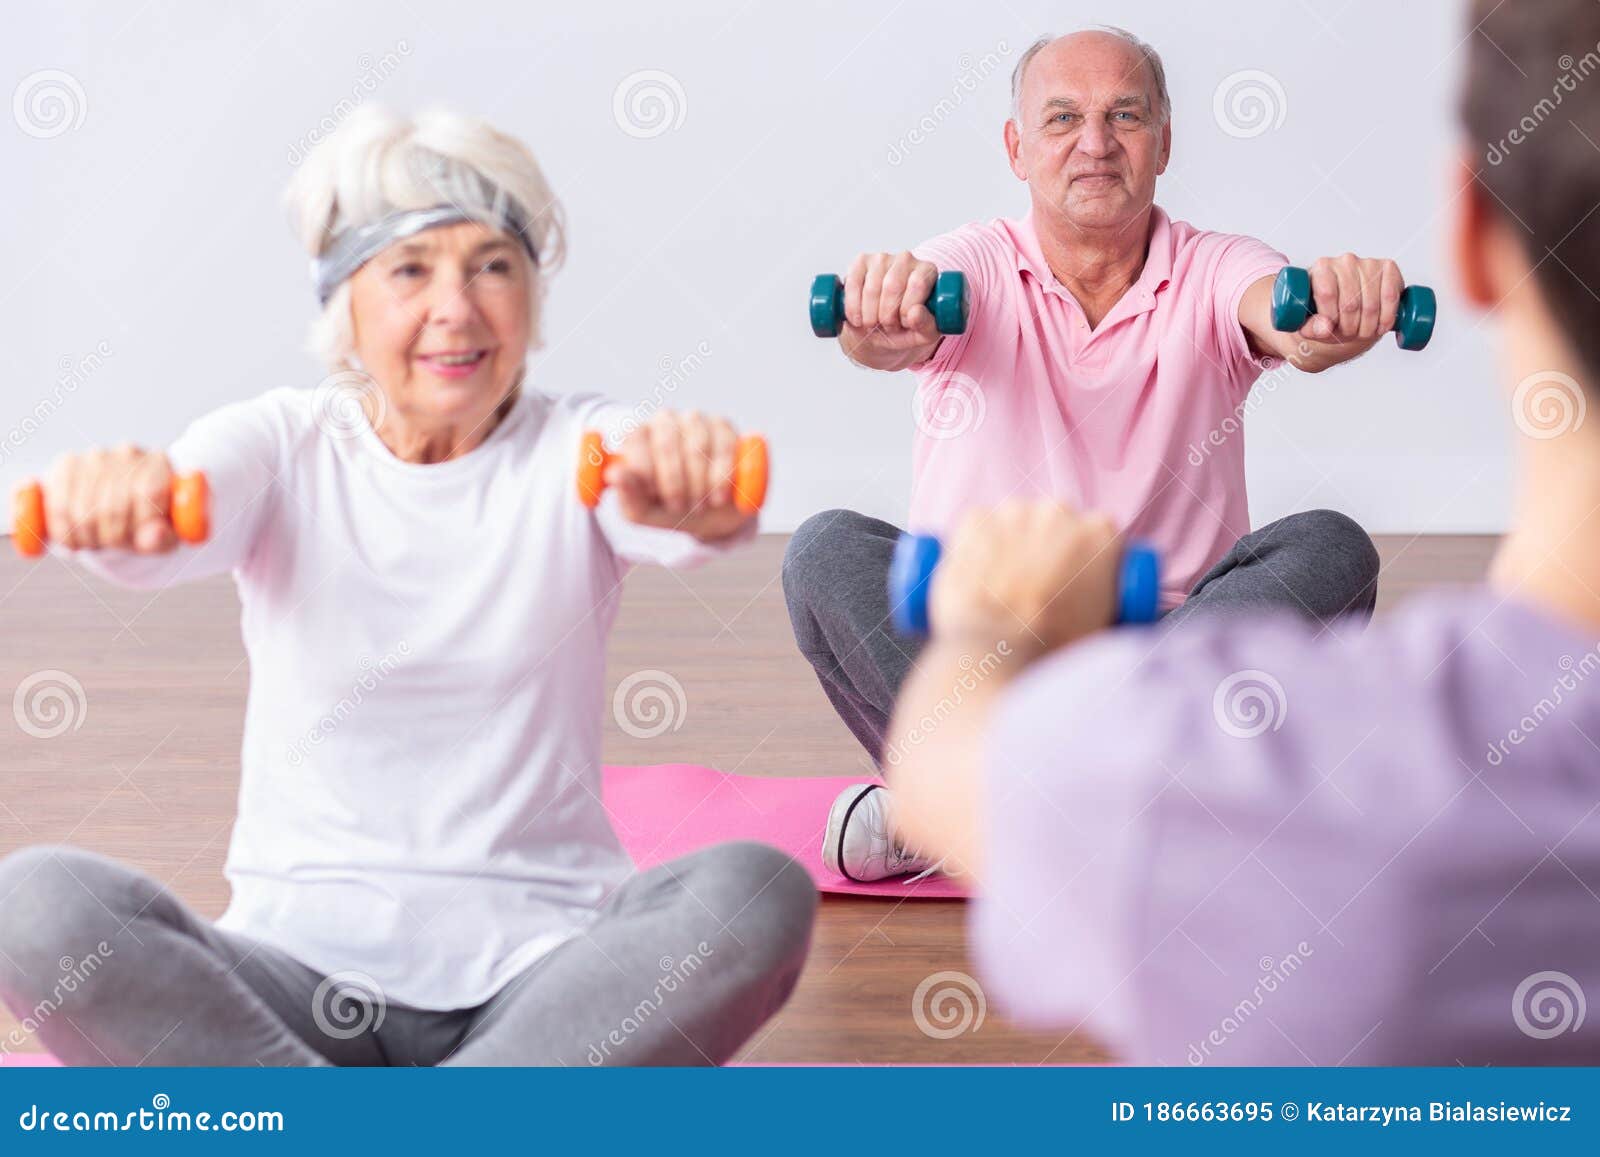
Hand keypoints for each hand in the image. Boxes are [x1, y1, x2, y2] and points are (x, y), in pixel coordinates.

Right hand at [40, 445, 177, 552]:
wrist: (116, 506)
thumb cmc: (146, 523)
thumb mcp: (162, 536)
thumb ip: (162, 538)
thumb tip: (156, 534)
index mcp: (160, 464)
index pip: (149, 493)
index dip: (138, 526)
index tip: (135, 543)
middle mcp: (128, 453)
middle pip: (113, 506)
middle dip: (111, 538)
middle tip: (112, 546)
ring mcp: (96, 456)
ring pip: (84, 510)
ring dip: (88, 538)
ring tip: (95, 543)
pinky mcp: (67, 463)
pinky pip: (60, 506)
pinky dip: (65, 531)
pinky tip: (74, 540)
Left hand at [609, 411, 754, 542]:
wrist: (713, 514)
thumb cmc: (672, 508)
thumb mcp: (644, 511)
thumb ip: (627, 496)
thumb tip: (613, 475)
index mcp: (637, 436)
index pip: (634, 441)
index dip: (646, 473)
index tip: (655, 496)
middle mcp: (664, 420)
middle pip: (666, 444)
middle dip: (674, 483)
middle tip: (679, 507)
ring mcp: (695, 420)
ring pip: (696, 447)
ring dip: (699, 484)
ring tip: (700, 504)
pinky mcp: (723, 426)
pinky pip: (723, 448)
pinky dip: (721, 478)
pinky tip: (719, 496)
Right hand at [838, 251, 942, 367]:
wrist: (879, 329)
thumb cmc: (905, 328)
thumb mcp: (922, 334)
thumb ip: (926, 325)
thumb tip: (915, 314)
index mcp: (927, 271)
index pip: (918, 284)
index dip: (907, 309)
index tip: (903, 323)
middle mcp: (906, 259)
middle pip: (893, 286)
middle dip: (887, 315)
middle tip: (887, 327)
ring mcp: (882, 258)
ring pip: (872, 288)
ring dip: (869, 315)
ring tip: (873, 324)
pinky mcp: (860, 262)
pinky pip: (853, 284)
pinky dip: (853, 307)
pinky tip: (857, 318)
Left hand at [929, 501, 1121, 653]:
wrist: (999, 653)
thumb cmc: (1054, 646)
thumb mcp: (1103, 623)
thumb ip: (1101, 590)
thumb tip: (1086, 594)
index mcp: (1101, 532)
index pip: (1095, 535)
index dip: (1082, 559)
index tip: (1070, 580)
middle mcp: (1060, 511)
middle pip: (1055, 523)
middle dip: (1047, 547)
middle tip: (1035, 587)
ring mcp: (1015, 512)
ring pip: (1016, 522)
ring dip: (1011, 544)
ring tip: (1002, 587)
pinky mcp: (976, 521)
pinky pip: (978, 527)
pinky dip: (976, 546)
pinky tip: (977, 578)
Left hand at [1298, 253, 1403, 345]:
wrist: (1349, 306)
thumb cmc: (1326, 312)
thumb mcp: (1309, 324)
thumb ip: (1311, 328)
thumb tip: (1325, 327)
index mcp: (1321, 268)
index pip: (1327, 294)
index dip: (1331, 318)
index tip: (1331, 328)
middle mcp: (1345, 261)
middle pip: (1350, 303)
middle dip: (1350, 327)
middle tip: (1348, 334)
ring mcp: (1368, 263)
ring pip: (1371, 304)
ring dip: (1368, 327)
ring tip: (1363, 332)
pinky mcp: (1389, 268)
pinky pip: (1390, 296)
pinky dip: (1386, 317)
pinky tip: (1381, 326)